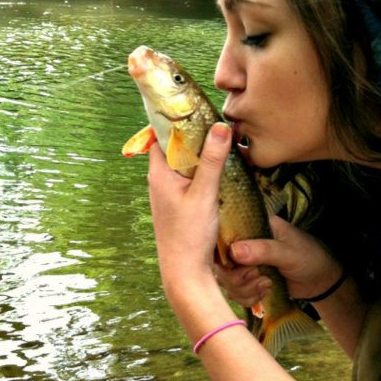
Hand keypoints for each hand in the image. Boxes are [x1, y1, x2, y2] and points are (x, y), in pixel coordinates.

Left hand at [147, 122, 231, 303]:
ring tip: (222, 143)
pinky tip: (220, 172)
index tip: (191, 107)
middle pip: (174, 148)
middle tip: (215, 123)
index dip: (173, 120)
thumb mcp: (205, 194)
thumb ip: (213, 160)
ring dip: (200, 155)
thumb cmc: (189, 235)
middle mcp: (159, 182)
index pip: (160, 135)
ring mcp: (168, 194)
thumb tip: (221, 128)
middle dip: (193, 136)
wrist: (185, 273)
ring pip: (183, 165)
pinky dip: (202, 171)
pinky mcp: (178, 206)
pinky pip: (189, 179)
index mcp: (158, 174)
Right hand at [215, 214, 342, 305]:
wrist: (320, 281)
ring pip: (227, 280)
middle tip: (258, 277)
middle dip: (238, 278)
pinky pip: (235, 292)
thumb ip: (263, 250)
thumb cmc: (309, 258)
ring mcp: (245, 263)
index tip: (236, 265)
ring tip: (266, 285)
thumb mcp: (288, 252)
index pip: (225, 235)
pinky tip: (264, 293)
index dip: (224, 253)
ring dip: (245, 290)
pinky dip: (248, 298)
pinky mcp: (248, 281)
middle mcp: (245, 243)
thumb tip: (234, 251)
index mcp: (254, 227)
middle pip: (222, 263)